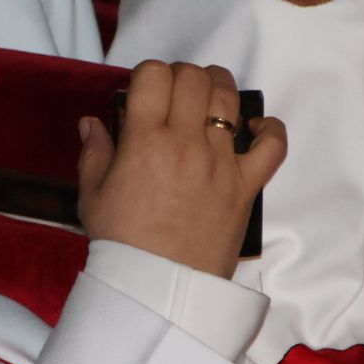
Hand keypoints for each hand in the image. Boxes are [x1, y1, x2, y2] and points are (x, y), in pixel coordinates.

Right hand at [77, 61, 286, 278]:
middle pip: (194, 78)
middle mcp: (186, 144)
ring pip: (230, 99)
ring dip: (219, 87)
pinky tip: (253, 129)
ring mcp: (221, 163)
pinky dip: (269, 130)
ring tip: (208, 98)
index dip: (149, 74)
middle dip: (183, 75)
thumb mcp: (93, 195)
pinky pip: (272, 146)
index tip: (145, 90)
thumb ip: (94, 152)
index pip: (154, 74)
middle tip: (175, 94)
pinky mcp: (246, 185)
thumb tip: (91, 123)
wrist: (159, 289)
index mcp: (145, 142)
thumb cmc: (122, 243)